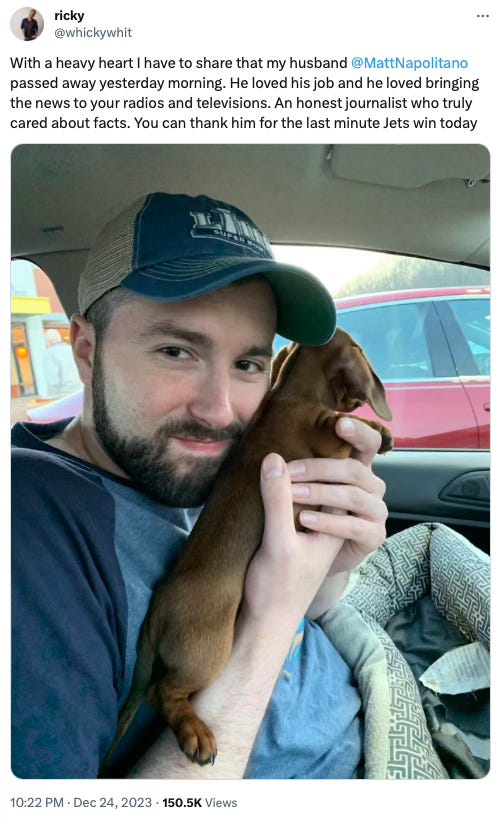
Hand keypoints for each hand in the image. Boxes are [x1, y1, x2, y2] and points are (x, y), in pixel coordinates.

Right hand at [241, 452, 343, 634]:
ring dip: (297, 477)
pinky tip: (266, 480)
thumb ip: (278, 502)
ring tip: (274, 463)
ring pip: (312, 491)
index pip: (343, 481)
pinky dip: (286, 489)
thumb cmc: (276, 587)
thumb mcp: (278, 542)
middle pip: (329, 482)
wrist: (263, 622)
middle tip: (282, 451)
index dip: (328, 457)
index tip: (305, 437)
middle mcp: (329, 524)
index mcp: (338, 525)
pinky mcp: (291, 533)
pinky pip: (296, 502)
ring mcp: (310, 529)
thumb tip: (275, 459)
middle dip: (311, 465)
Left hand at [288, 416, 386, 615]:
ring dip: (321, 493)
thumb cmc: (306, 518)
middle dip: (320, 468)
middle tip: (288, 471)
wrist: (311, 562)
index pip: (367, 444)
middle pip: (355, 469)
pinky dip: (329, 522)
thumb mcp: (300, 491)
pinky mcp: (373, 536)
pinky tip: (304, 521)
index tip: (337, 422)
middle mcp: (372, 487)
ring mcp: (376, 512)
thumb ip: (296, 470)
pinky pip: (355, 526)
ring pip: (354, 496)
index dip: (358, 432)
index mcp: (358, 470)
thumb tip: (272, 450)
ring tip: (292, 495)